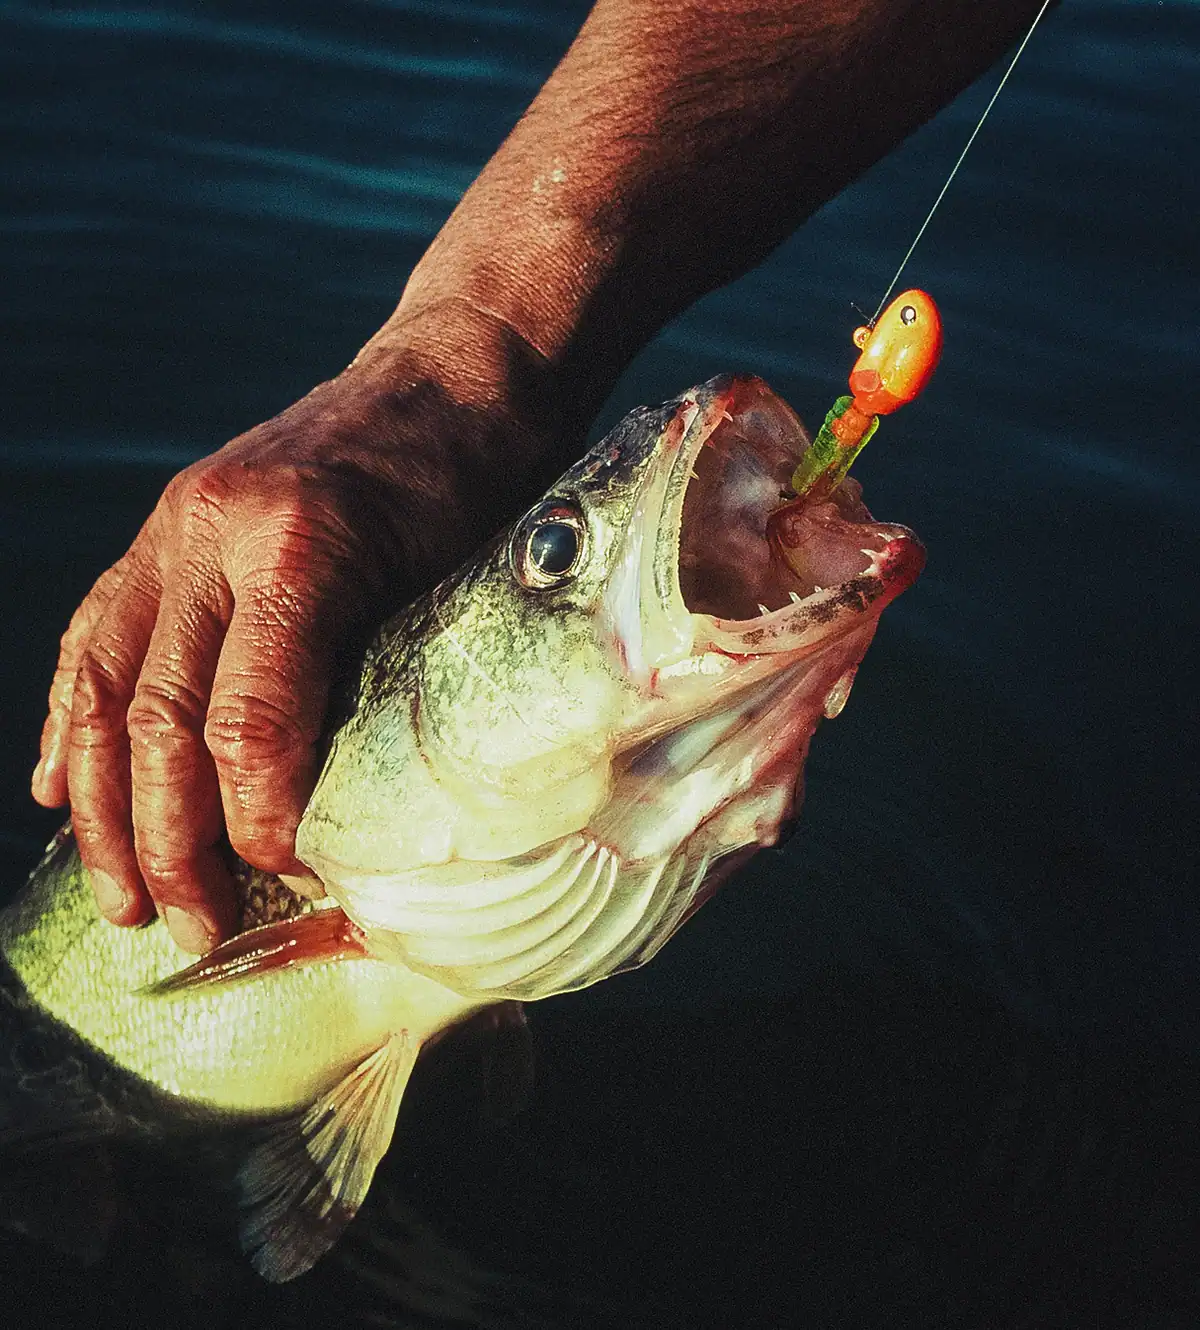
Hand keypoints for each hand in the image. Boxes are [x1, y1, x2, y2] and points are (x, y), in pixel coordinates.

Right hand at [31, 319, 561, 950]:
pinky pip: (99, 633)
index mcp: (304, 545)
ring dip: (105, 806)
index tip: (285, 880)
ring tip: (120, 896)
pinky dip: (72, 721)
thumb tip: (362, 819)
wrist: (459, 370)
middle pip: (159, 714)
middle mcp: (216, 529)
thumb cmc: (486, 480)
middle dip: (170, 841)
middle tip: (196, 929)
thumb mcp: (470, 577)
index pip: (251, 717)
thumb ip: (402, 682)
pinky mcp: (167, 527)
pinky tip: (60, 790)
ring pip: (106, 684)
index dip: (256, 817)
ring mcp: (178, 524)